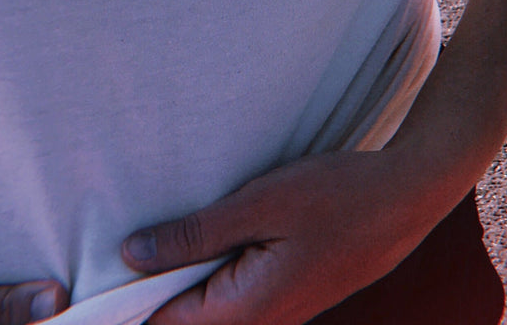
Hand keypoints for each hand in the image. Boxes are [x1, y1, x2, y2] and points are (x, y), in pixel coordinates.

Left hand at [121, 149, 457, 324]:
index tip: (99, 274)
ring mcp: (279, 315)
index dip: (125, 301)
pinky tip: (214, 238)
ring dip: (186, 278)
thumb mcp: (261, 203)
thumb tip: (130, 255)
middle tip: (134, 240)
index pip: (162, 324)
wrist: (407, 196)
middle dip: (153, 290)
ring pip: (211, 309)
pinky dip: (214, 273)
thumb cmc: (338, 195)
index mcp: (245, 311)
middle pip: (185, 321)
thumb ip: (195, 234)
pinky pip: (236, 297)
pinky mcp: (291, 297)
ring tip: (170, 236)